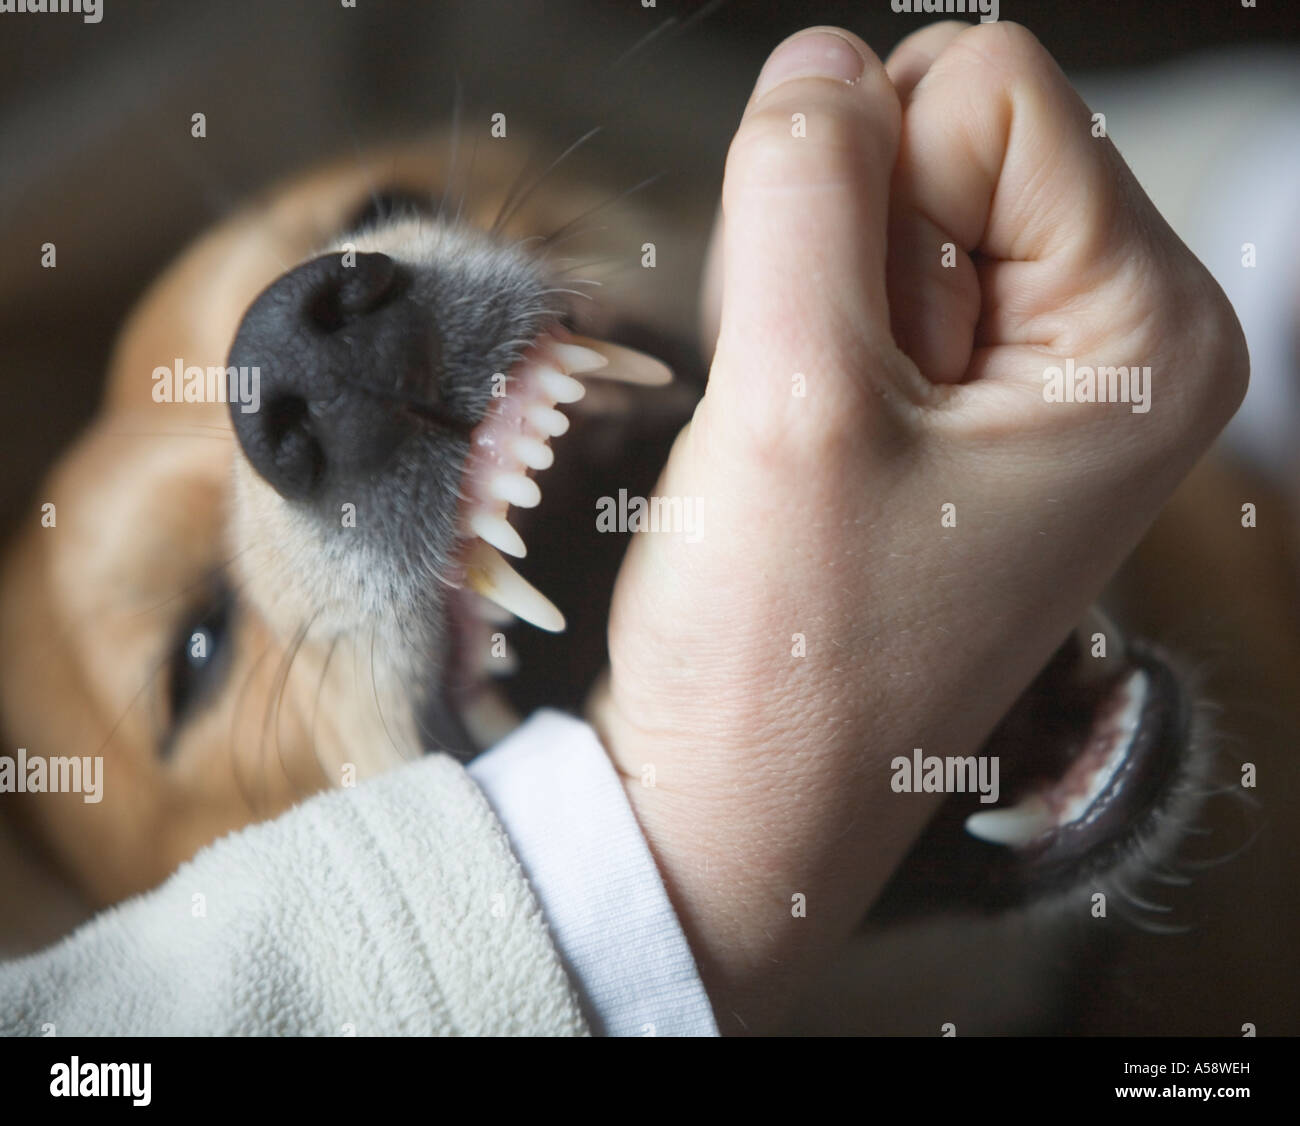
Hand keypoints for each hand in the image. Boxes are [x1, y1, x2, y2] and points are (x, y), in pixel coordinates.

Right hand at [588, 22, 1246, 1032]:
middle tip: (818, 418)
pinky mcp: (948, 409)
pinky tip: (793, 452)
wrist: (735, 809)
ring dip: (804, 309)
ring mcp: (1027, 378)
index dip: (874, 197)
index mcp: (1144, 334)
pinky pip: (852, 282)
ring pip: (881, 210)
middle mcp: (1111, 345)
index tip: (842, 366)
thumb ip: (809, 195)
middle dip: (841, 256)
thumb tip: (816, 62)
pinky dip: (794, 344)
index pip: (993, 88)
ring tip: (803, 450)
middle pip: (944, 144)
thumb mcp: (796, 404)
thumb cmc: (787, 660)